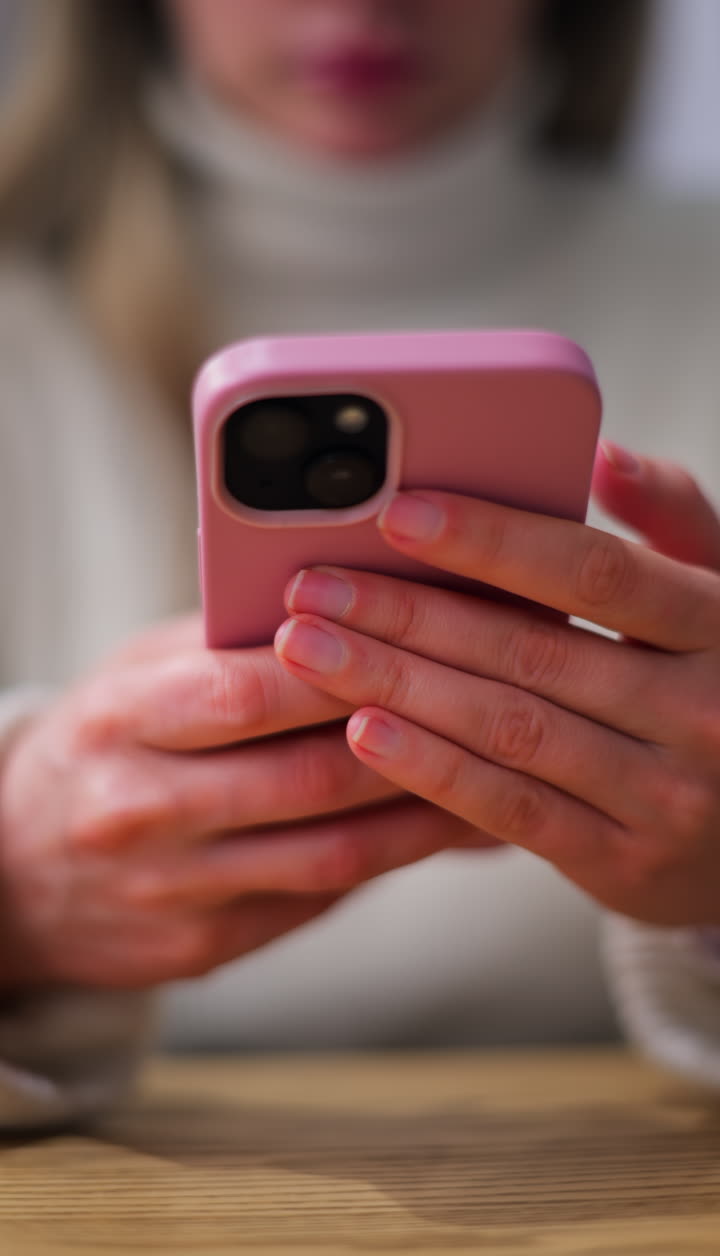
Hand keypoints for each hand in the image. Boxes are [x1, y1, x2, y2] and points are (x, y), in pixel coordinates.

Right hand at [0, 614, 477, 990]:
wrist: (14, 870)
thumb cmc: (103, 743)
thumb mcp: (139, 673)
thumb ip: (231, 644)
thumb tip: (363, 619)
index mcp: (120, 722)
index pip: (247, 693)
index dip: (344, 668)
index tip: (423, 637)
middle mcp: (140, 812)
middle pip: (306, 778)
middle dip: (411, 740)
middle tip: (492, 705)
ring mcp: (172, 892)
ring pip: (331, 854)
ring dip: (425, 815)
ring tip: (495, 771)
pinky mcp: (203, 947)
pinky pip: (320, 902)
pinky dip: (390, 862)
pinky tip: (441, 829)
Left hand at [276, 444, 719, 926]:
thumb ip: (675, 519)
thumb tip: (601, 457)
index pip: (595, 573)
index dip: (493, 541)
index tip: (399, 513)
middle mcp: (700, 711)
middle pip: (532, 651)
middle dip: (409, 615)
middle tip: (313, 586)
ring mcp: (663, 795)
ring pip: (510, 728)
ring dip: (398, 685)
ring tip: (311, 648)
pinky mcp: (622, 863)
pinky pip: (512, 810)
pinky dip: (434, 769)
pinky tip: (363, 732)